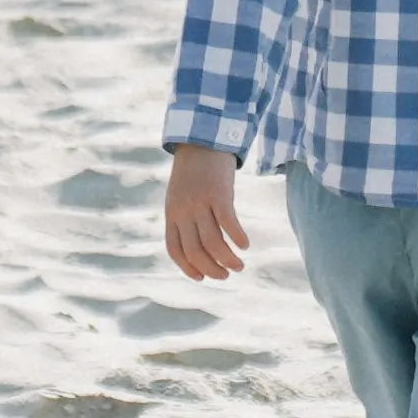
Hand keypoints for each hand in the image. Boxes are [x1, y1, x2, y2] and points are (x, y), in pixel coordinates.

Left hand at [162, 148, 246, 281]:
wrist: (202, 140)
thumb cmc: (193, 172)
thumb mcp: (179, 196)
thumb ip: (184, 219)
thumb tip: (198, 248)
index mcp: (172, 213)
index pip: (175, 249)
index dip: (188, 268)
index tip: (202, 277)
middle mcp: (184, 211)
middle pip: (195, 251)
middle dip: (211, 269)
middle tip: (226, 275)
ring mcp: (200, 202)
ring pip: (213, 242)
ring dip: (227, 259)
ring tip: (239, 266)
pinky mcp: (219, 194)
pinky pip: (228, 223)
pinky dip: (238, 238)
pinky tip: (245, 245)